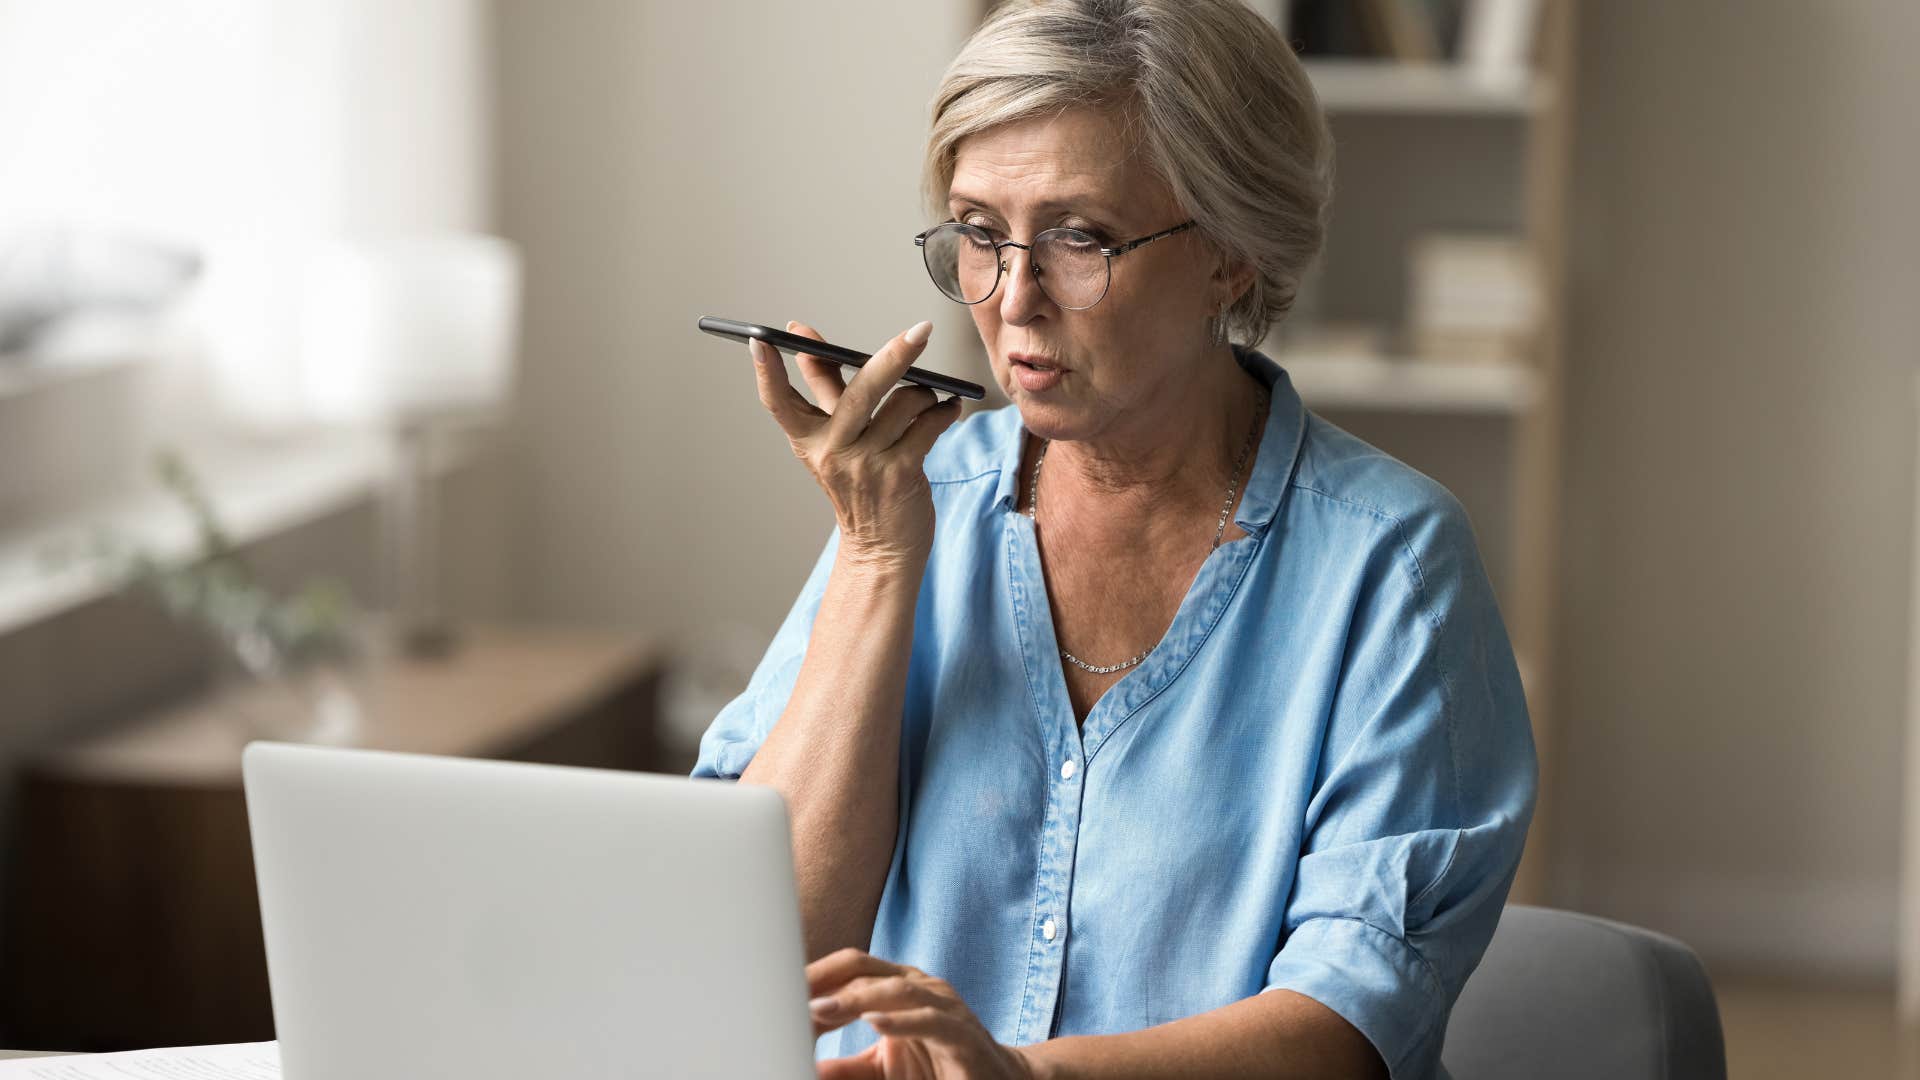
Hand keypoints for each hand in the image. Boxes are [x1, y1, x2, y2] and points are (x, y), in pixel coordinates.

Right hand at [751, 320, 962, 566]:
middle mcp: (833, 451)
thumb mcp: (833, 440)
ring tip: (932, 397)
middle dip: (895, 355)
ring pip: (905, 403)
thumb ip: (822, 390)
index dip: (767, 371)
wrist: (882, 549)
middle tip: (920, 331)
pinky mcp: (900, 475)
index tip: (760, 339)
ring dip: (926, 393)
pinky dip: (944, 412)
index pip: (778, 402)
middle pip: (861, 390)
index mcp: (809, 440)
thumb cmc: (860, 485)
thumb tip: (804, 343)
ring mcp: (866, 465)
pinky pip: (928, 426)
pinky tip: (948, 409)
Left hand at [808, 948, 1037, 1079]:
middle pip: (864, 966)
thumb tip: (800, 1065)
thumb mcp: (880, 1069)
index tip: (778, 992)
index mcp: (896, 987)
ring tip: (819, 1010)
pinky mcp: (961, 1032)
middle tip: (788, 994)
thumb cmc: (937, 1070)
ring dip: (855, 998)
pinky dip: (901, 1020)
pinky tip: (875, 1022)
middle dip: (824, 977)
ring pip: (895, 988)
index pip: (848, 969)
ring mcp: (943, 1005)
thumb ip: (843, 1068)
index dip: (813, 976)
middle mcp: (918, 986)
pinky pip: (930, 1019)